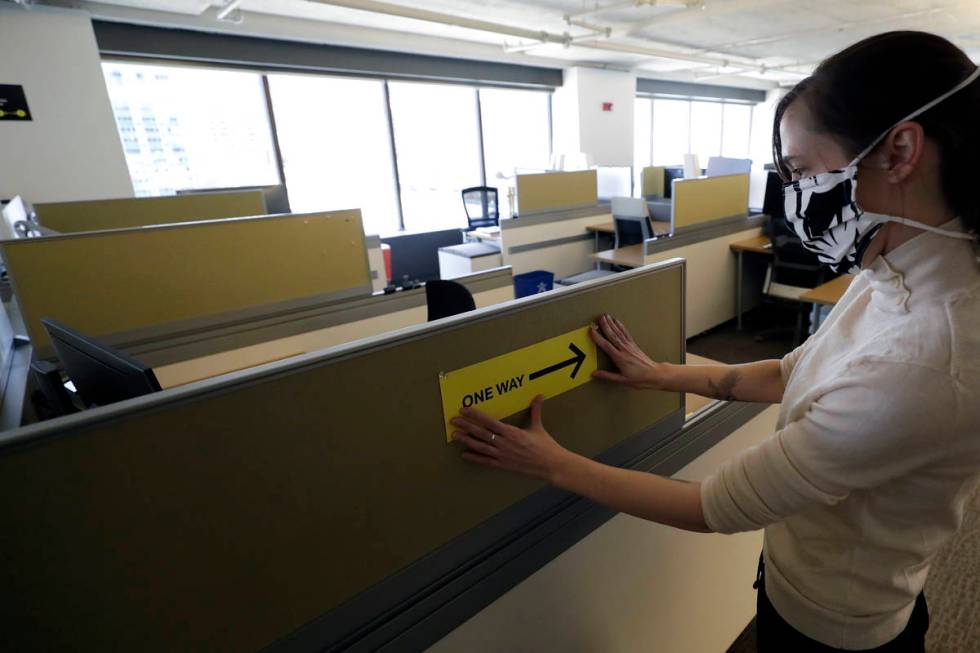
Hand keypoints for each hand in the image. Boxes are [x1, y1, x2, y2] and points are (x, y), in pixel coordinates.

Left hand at [450, 395, 573, 482]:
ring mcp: (502, 455)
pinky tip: (464, 454)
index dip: (476, 415)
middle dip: (466, 426)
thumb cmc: (545, 446)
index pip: (489, 422)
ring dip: (466, 441)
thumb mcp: (538, 427)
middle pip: (481, 433)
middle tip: (453, 421)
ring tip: (455, 436)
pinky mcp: (503, 466)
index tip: (464, 410)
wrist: (551, 465)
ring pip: (480, 447)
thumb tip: (540, 395)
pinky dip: (474, 458)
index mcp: (512, 432)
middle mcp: (504, 443)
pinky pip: (485, 461)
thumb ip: (536, 410)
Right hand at [590, 314, 666, 388]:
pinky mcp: (633, 345)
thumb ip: (607, 376)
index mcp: (619, 358)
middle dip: (605, 326)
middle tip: (599, 317)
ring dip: (611, 323)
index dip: (598, 337)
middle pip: (612, 335)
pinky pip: (625, 333)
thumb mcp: (621, 380)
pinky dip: (621, 326)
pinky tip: (617, 322)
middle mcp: (624, 350)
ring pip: (618, 332)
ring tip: (606, 316)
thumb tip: (595, 374)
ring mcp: (629, 346)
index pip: (606, 345)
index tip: (592, 330)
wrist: (654, 374)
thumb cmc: (639, 378)